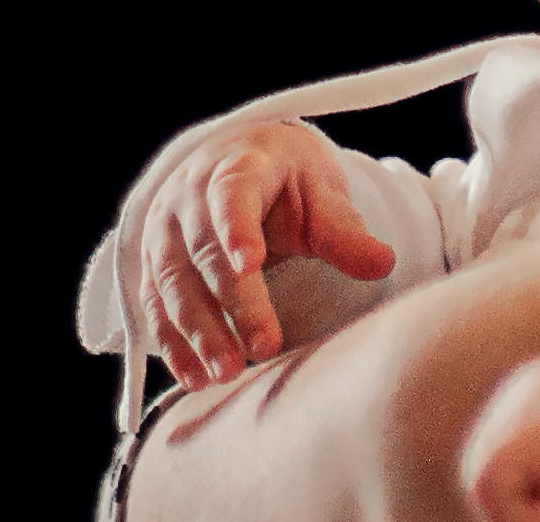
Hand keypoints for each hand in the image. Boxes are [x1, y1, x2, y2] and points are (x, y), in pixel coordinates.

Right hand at [141, 121, 395, 387]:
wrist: (239, 161)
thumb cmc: (288, 180)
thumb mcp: (321, 192)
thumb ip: (344, 230)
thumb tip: (383, 263)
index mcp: (237, 166)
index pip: (231, 194)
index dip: (236, 228)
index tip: (250, 264)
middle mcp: (190, 196)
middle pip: (204, 250)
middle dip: (233, 302)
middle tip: (264, 347)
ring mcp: (166, 231)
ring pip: (173, 283)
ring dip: (198, 331)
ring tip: (228, 373)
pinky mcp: (156, 265)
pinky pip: (156, 305)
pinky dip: (173, 343)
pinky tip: (196, 378)